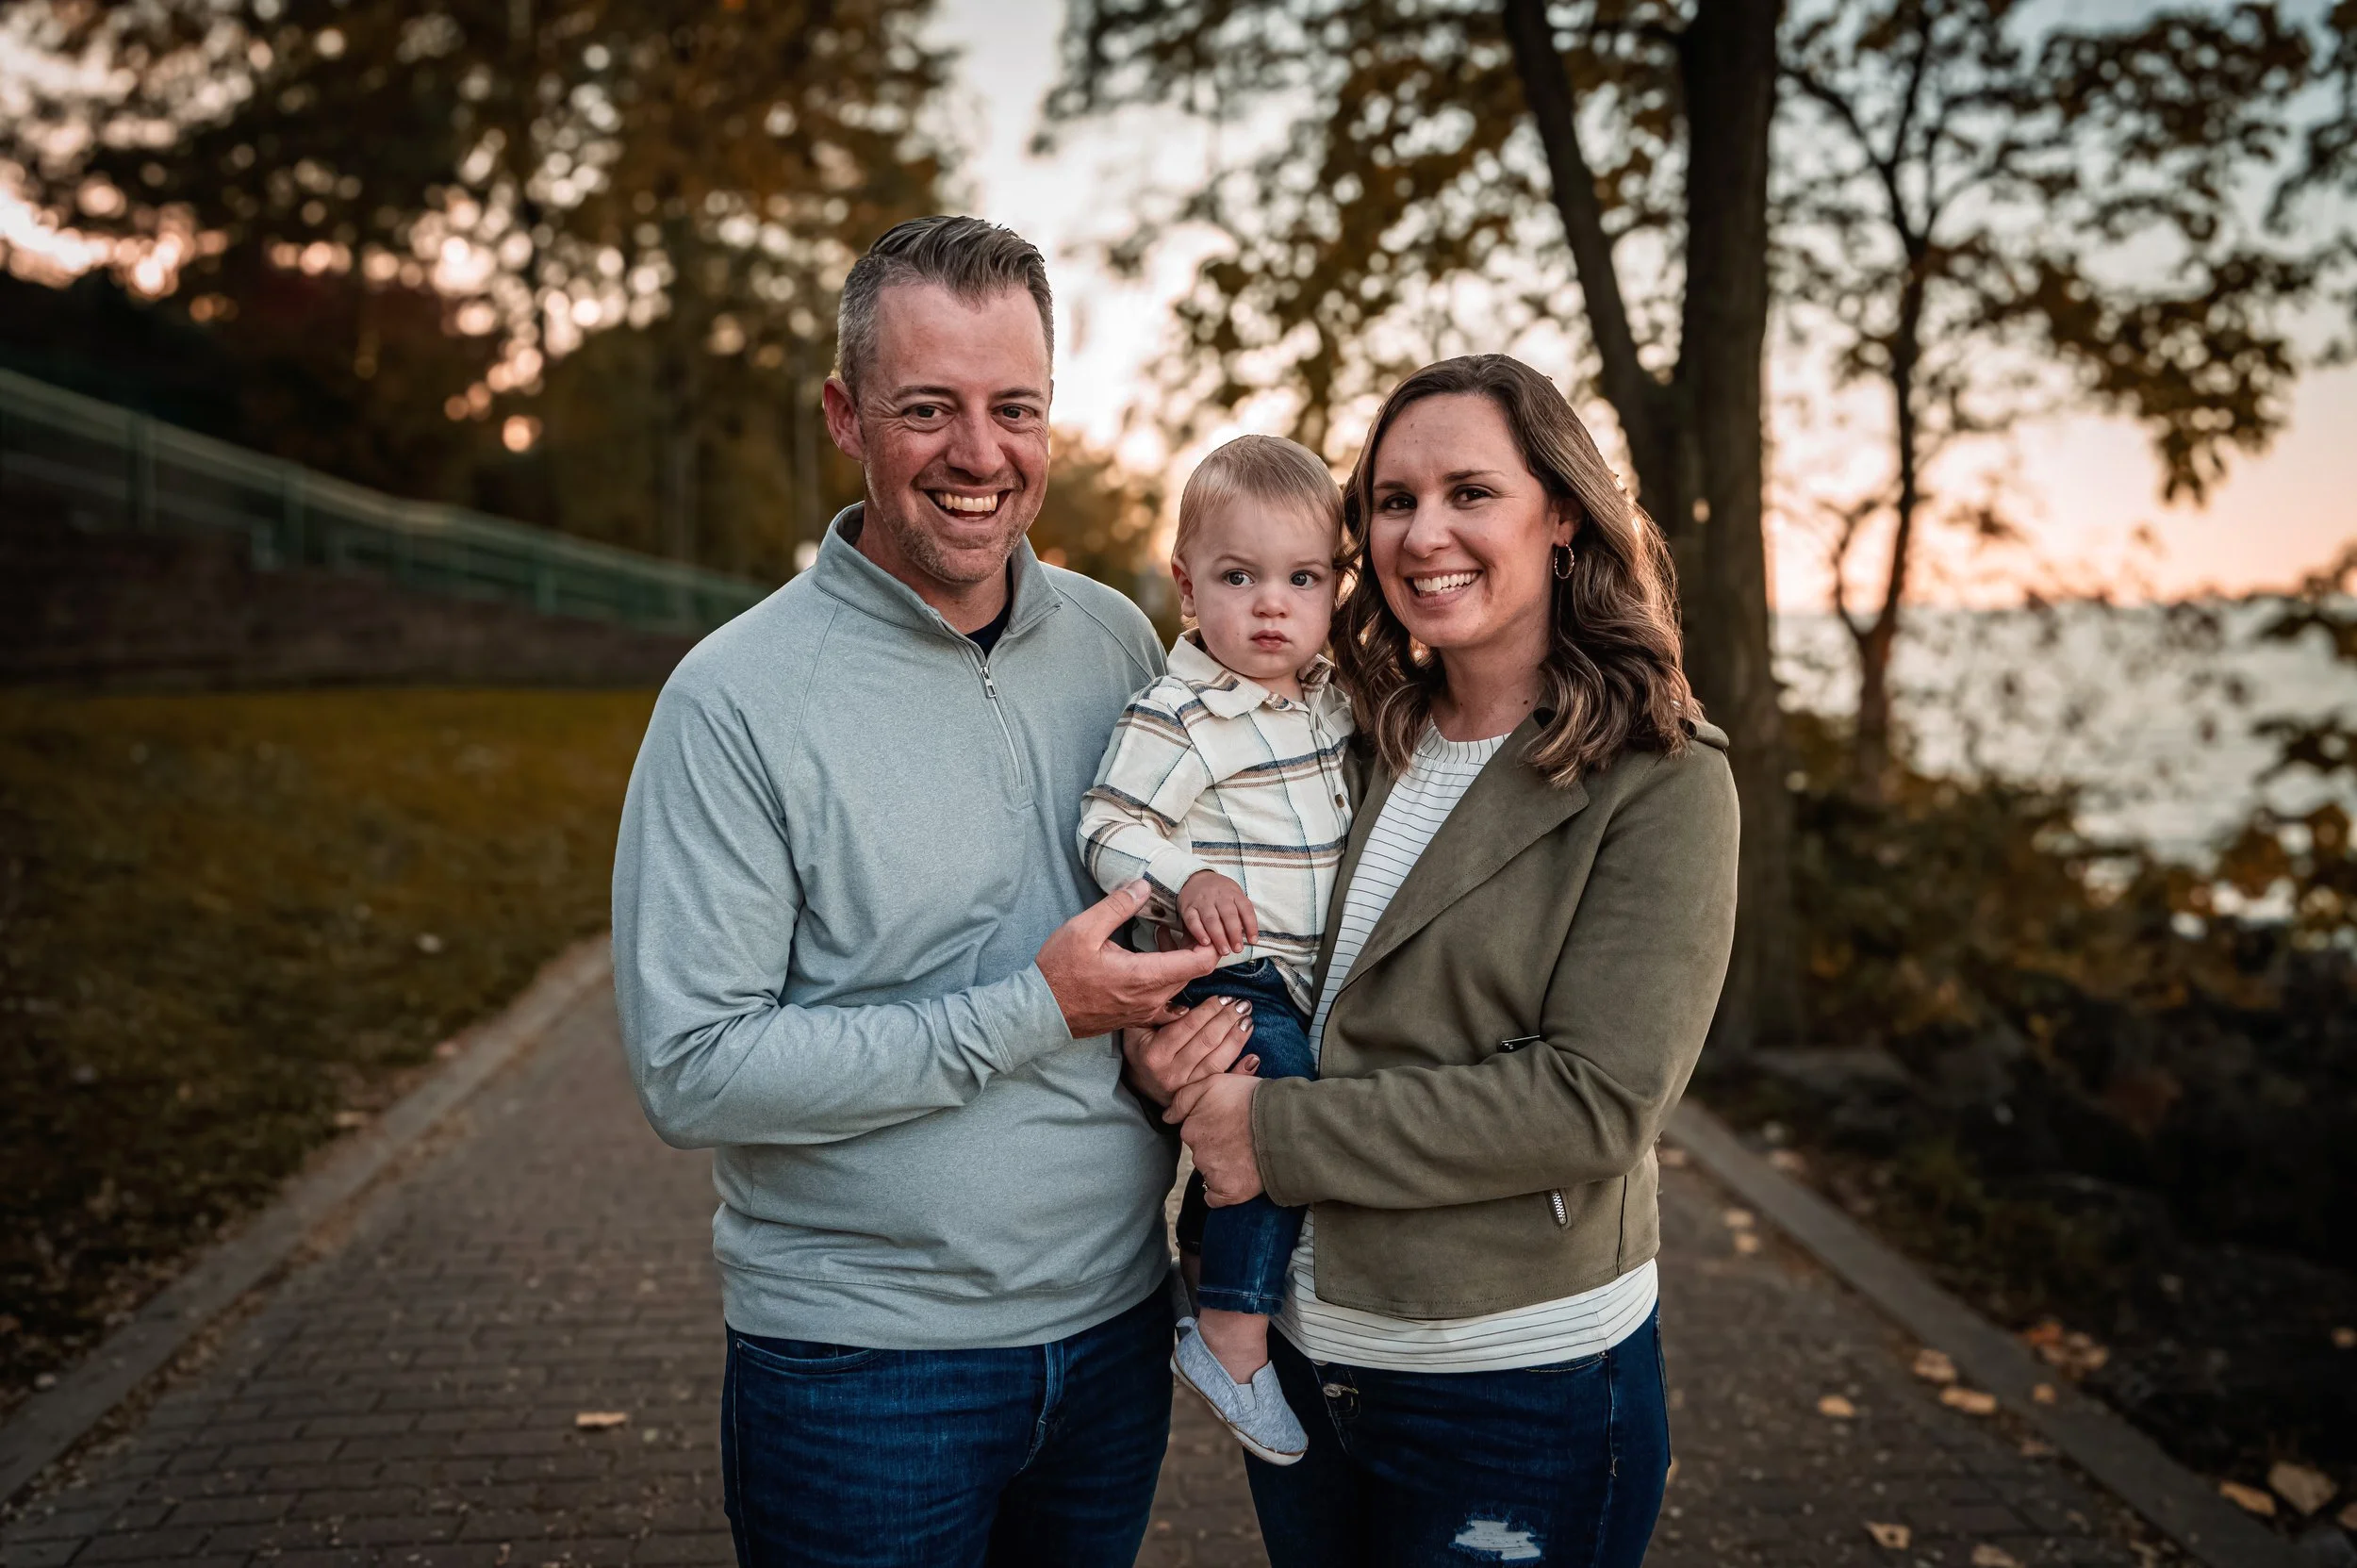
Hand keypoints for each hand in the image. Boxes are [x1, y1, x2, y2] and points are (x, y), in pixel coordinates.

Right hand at [1038, 881, 1218, 1037]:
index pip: (1201, 963)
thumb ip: (1117, 906)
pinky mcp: (1137, 1019)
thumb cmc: (1059, 970)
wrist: (1041, 1011)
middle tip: (1175, 924)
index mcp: (1145, 976)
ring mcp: (1146, 1012)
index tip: (1198, 923)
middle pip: (1195, 973)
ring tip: (1161, 939)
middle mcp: (1152, 999)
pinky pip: (1168, 1004)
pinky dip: (1170, 983)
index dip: (1210, 941)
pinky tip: (1156, 969)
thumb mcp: (1083, 928)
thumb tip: (1144, 886)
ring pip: (1181, 986)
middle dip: (1193, 946)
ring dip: (1179, 962)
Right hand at [1122, 998, 1257, 1107]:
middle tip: (1243, 1004)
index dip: (1209, 1010)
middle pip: (1206, 1042)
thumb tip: (1186, 1006)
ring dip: (1237, 1039)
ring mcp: (1186, 1088)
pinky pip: (1222, 1083)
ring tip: (1248, 1021)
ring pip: (1217, 1061)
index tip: (1225, 997)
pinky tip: (1253, 1057)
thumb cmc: (1142, 1048)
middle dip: (1228, 1020)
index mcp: (1155, 1054)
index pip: (1188, 1026)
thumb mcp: (1138, 1028)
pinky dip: (1240, 1072)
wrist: (1141, 1082)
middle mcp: (1171, 1073)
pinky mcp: (1198, 1096)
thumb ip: (1159, 1015)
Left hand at [1173, 1074, 1263, 1205]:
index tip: (1229, 1124)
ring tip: (1249, 1153)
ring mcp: (1212, 1174)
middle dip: (1218, 1147)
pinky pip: (1216, 1198)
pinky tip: (1241, 1177)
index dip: (1213, 1126)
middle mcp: (1196, 1152)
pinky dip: (1226, 1191)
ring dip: (1225, 1166)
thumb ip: (1184, 1098)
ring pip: (1210, 1172)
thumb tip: (1167, 1117)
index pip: (1193, 1131)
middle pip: (1202, 1152)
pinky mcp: (1228, 1192)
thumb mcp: (1214, 1082)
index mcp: (1190, 1128)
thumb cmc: (1252, 1098)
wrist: (1285, 1124)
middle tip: (1242, 1137)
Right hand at [1178, 871, 1258, 955]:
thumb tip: (1249, 936)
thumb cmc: (1220, 893)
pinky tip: (1205, 943)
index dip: (1251, 926)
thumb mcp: (1234, 895)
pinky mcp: (1188, 907)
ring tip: (1224, 951)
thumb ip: (1240, 913)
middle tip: (1237, 949)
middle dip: (1234, 934)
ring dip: (1219, 936)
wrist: (1195, 878)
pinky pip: (1193, 920)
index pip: (1246, 909)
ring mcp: (1202, 901)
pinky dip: (1199, 932)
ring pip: (1211, 919)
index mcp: (1233, 893)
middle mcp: (1219, 896)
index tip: (1253, 941)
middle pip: (1229, 915)